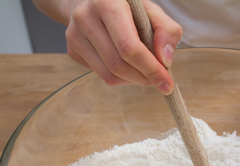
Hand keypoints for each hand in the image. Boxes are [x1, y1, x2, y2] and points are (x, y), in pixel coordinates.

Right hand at [64, 0, 181, 92]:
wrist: (93, 2)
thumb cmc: (128, 8)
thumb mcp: (152, 11)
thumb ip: (167, 31)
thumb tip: (165, 61)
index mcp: (107, 3)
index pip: (129, 47)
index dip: (150, 69)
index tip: (167, 83)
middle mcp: (85, 18)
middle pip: (118, 64)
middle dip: (144, 78)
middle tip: (159, 81)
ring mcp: (74, 35)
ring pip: (109, 75)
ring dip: (133, 80)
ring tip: (145, 73)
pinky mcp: (72, 50)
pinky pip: (102, 75)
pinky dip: (121, 78)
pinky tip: (128, 66)